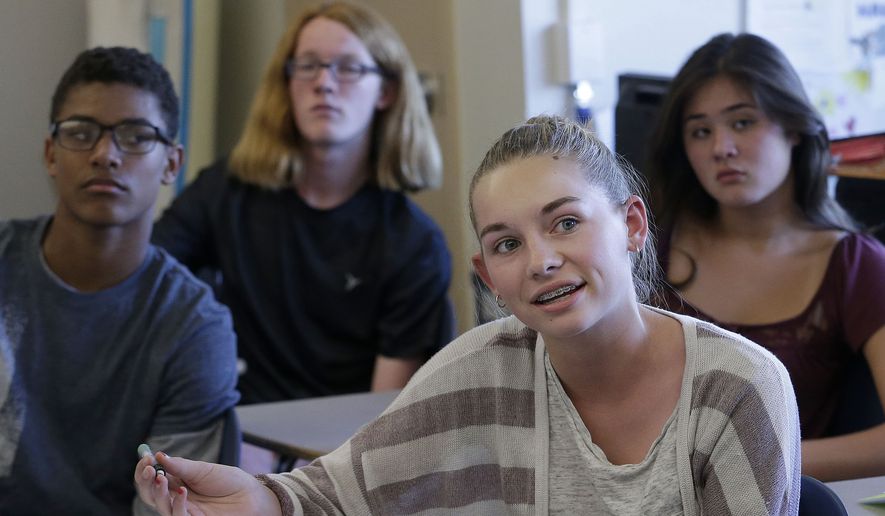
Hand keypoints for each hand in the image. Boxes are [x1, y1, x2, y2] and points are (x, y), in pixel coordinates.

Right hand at [134, 452, 282, 515]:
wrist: (251, 496)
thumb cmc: (229, 481)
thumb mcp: (203, 469)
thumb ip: (181, 466)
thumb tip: (158, 456)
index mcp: (177, 483)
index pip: (152, 479)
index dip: (145, 470)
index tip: (145, 458)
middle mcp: (176, 498)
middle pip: (150, 494)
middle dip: (144, 482)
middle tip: (148, 469)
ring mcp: (184, 511)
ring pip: (160, 506)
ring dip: (158, 492)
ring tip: (162, 478)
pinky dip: (177, 504)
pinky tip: (182, 492)